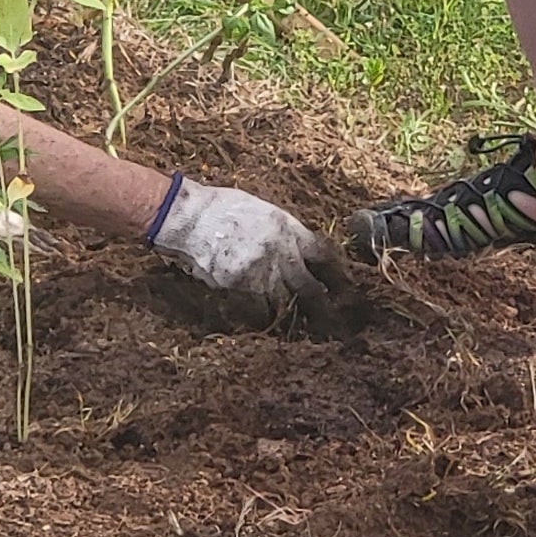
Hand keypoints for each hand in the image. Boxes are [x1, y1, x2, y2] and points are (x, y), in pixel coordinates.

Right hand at [152, 181, 361, 326]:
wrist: (190, 217)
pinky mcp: (240, 287)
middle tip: (333, 325)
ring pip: (285, 304)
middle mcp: (281, 252)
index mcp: (288, 229)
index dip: (337, 276)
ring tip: (298, 328)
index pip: (324, 256)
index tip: (345, 291)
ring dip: (291, 316)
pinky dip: (261, 317)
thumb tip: (295, 252)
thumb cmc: (222, 208)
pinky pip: (258, 311)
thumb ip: (282, 232)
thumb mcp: (262, 211)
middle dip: (323, 309)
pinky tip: (263, 319)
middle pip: (310, 289)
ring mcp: (261, 272)